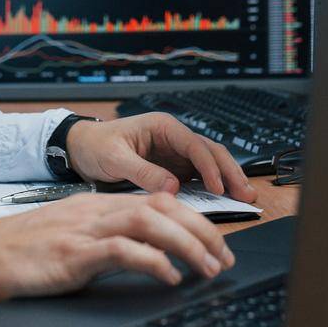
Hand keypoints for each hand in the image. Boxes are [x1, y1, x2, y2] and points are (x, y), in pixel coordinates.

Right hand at [0, 190, 236, 308]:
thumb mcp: (68, 237)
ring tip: (210, 267)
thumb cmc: (17, 252)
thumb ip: (101, 238)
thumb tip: (142, 255)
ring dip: (187, 243)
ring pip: (148, 221)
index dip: (191, 217)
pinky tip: (170, 277)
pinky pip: (121, 251)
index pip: (155, 199)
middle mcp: (93, 210)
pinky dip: (152, 261)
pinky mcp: (71, 254)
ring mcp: (82, 229)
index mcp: (94, 203)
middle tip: (225, 256)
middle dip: (202, 229)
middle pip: (160, 205)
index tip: (215, 239)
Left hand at [65, 114, 255, 201]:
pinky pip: (199, 175)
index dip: (210, 166)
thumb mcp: (115, 159)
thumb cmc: (95, 146)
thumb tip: (172, 188)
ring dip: (228, 178)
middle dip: (231, 171)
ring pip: (210, 162)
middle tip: (247, 193)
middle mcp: (173, 137)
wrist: (80, 148)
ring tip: (246, 196)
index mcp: (162, 127)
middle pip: (211, 151)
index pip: (195, 145)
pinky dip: (214, 186)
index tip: (219, 187)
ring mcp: (175, 152)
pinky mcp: (173, 167)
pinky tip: (226, 198)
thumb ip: (143, 172)